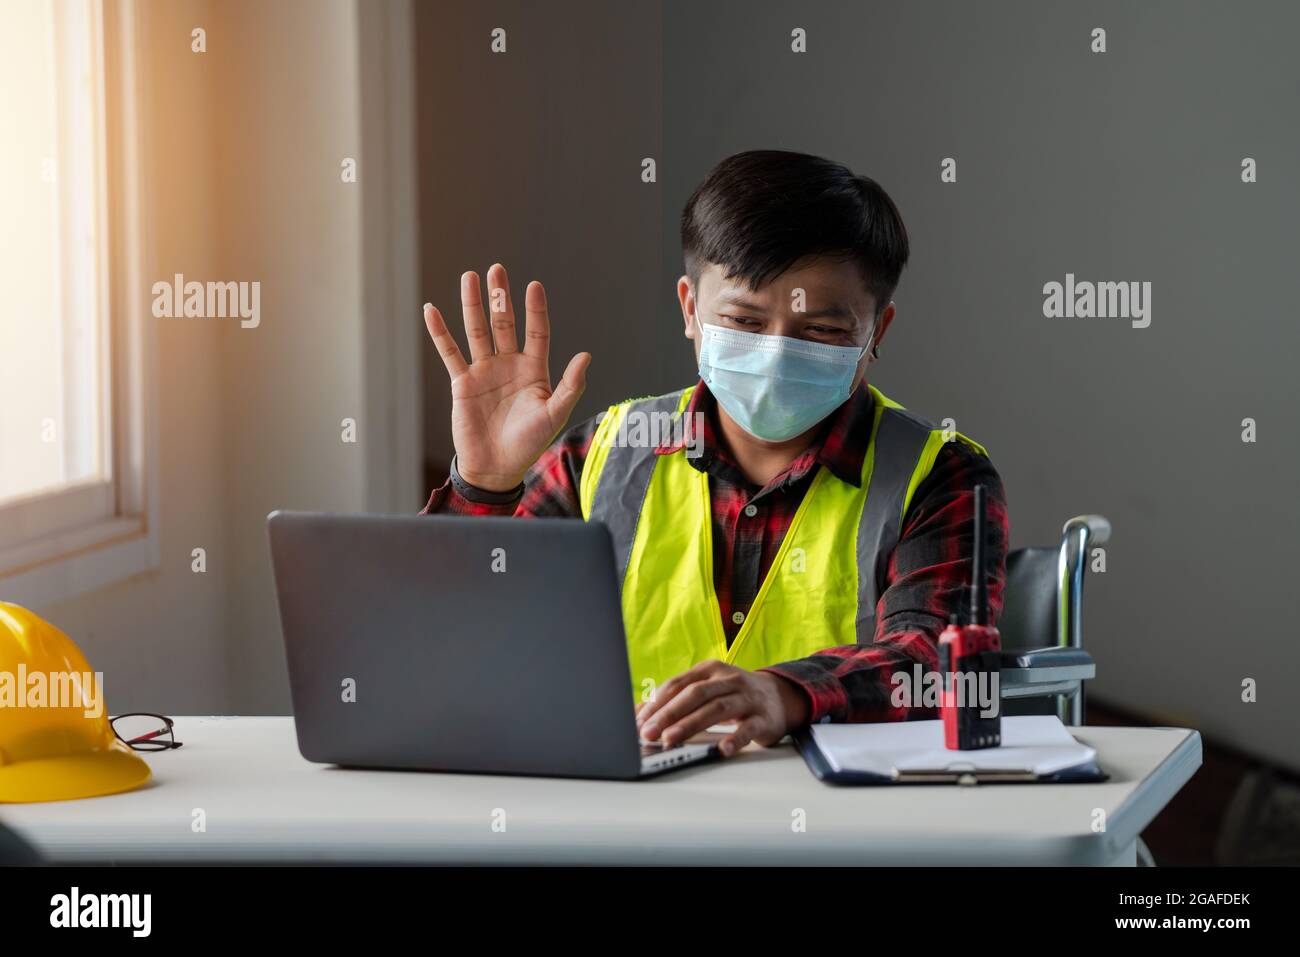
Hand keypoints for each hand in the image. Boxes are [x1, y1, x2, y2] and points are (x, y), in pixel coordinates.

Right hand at [423, 264, 590, 491]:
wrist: (496, 467)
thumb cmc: (529, 444)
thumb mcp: (555, 414)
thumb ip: (571, 386)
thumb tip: (586, 356)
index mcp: (534, 370)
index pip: (536, 332)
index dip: (535, 310)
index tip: (533, 286)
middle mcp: (508, 364)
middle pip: (504, 323)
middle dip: (500, 297)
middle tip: (496, 269)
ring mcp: (484, 371)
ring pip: (477, 331)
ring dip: (472, 305)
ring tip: (469, 277)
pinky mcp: (462, 382)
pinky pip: (450, 353)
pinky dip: (440, 333)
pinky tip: (432, 310)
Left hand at [635, 661, 811, 756]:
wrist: (780, 697)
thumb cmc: (734, 695)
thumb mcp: (706, 689)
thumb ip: (676, 699)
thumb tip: (639, 714)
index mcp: (710, 670)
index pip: (678, 684)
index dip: (657, 702)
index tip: (639, 720)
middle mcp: (728, 680)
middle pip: (694, 694)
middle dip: (668, 714)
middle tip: (649, 732)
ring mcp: (747, 698)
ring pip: (717, 708)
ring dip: (691, 724)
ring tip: (671, 739)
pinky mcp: (763, 718)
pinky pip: (748, 728)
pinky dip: (734, 739)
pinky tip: (721, 749)